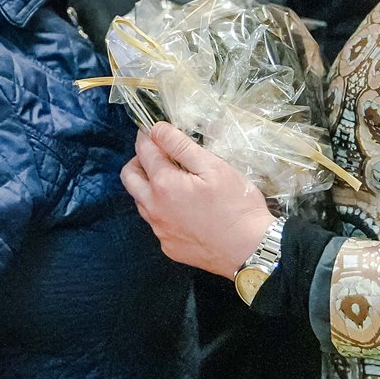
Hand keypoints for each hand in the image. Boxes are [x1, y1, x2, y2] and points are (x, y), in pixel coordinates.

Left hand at [120, 124, 274, 278]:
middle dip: (138, 160)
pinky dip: (162, 210)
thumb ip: (181, 146)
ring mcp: (160, 230)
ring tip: (173, 181)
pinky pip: (156, 223)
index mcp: (164, 184)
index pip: (144, 151)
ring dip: (148, 186)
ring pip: (141, 201)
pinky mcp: (169, 246)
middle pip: (129, 177)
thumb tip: (156, 129)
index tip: (150, 129)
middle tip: (156, 154)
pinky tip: (185, 210)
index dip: (146, 136)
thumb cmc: (237, 205)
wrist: (250, 250)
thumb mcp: (213, 167)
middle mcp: (154, 208)